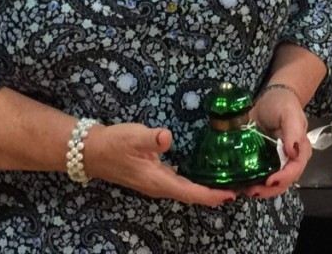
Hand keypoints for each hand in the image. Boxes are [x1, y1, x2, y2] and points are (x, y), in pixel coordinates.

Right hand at [85, 123, 235, 205]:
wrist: (91, 150)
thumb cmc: (114, 143)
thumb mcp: (133, 137)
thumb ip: (152, 138)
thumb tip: (168, 138)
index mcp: (158, 181)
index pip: (190, 193)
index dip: (211, 195)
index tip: (232, 195)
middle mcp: (159, 186)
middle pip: (192, 195)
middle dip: (215, 194)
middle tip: (240, 188)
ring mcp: (156, 181)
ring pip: (187, 190)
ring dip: (207, 189)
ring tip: (230, 182)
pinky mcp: (154, 174)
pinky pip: (181, 182)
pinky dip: (196, 181)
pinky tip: (206, 172)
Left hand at [244, 87, 311, 198]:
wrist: (271, 99)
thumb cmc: (282, 104)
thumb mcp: (289, 112)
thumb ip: (293, 130)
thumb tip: (292, 152)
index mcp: (300, 149)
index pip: (295, 169)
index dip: (283, 178)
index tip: (269, 181)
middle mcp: (290, 160)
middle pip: (284, 182)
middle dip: (269, 190)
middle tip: (252, 191)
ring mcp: (276, 162)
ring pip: (271, 184)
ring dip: (259, 190)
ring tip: (244, 189)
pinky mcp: (263, 161)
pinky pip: (259, 176)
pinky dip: (251, 183)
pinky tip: (239, 184)